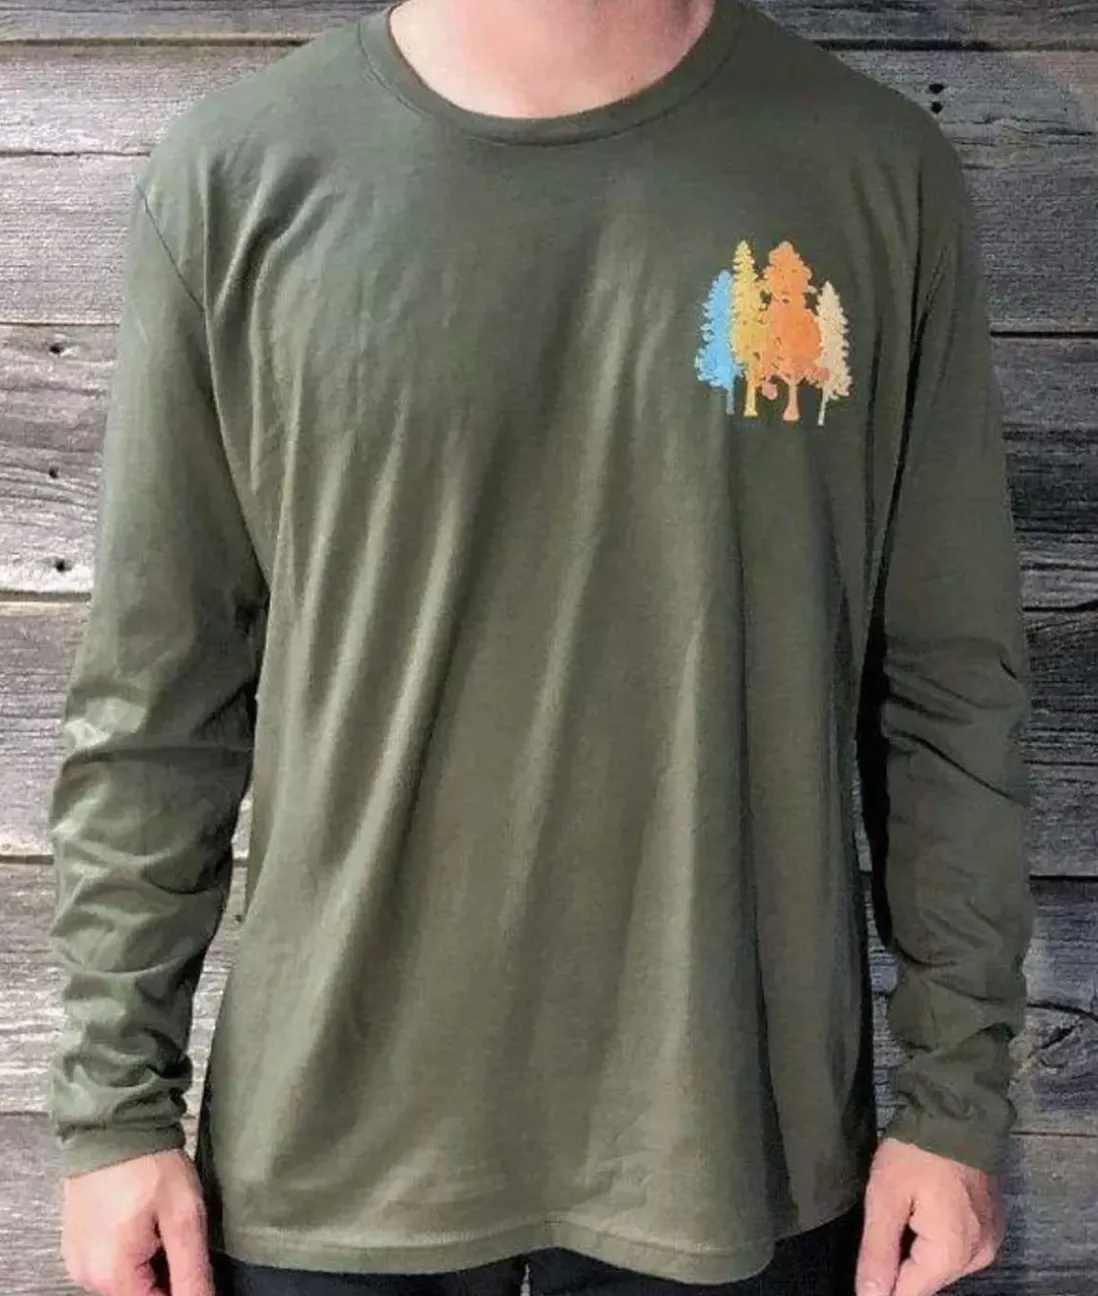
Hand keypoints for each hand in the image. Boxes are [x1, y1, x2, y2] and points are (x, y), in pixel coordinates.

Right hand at [60, 1148, 214, 1295]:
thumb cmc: (149, 1165)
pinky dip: (129, 1251)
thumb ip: (192, 1272)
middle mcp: (86, 1276)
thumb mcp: (184, 1217)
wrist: (113, 1124)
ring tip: (160, 1223)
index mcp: (112, 1276)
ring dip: (147, 1264)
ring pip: (124, 1282)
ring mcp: (77, 1260)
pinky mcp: (75, 1244)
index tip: (192, 1262)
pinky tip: (142, 1221)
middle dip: (164, 1276)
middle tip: (176, 1235)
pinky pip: (108, 1263)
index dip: (182, 1291)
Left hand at [854, 1136, 1006, 1295]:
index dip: (882, 1285)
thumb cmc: (915, 1153)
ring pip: (942, 1264)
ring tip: (905, 1211)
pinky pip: (958, 1248)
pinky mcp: (991, 1226)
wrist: (957, 1112)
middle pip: (927, 1280)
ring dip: (919, 1250)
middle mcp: (977, 1256)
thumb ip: (878, 1253)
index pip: (909, 1293)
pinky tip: (924, 1210)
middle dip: (901, 1263)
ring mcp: (989, 1241)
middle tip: (887, 1220)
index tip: (871, 1258)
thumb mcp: (885, 1197)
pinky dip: (937, 1238)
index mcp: (951, 1253)